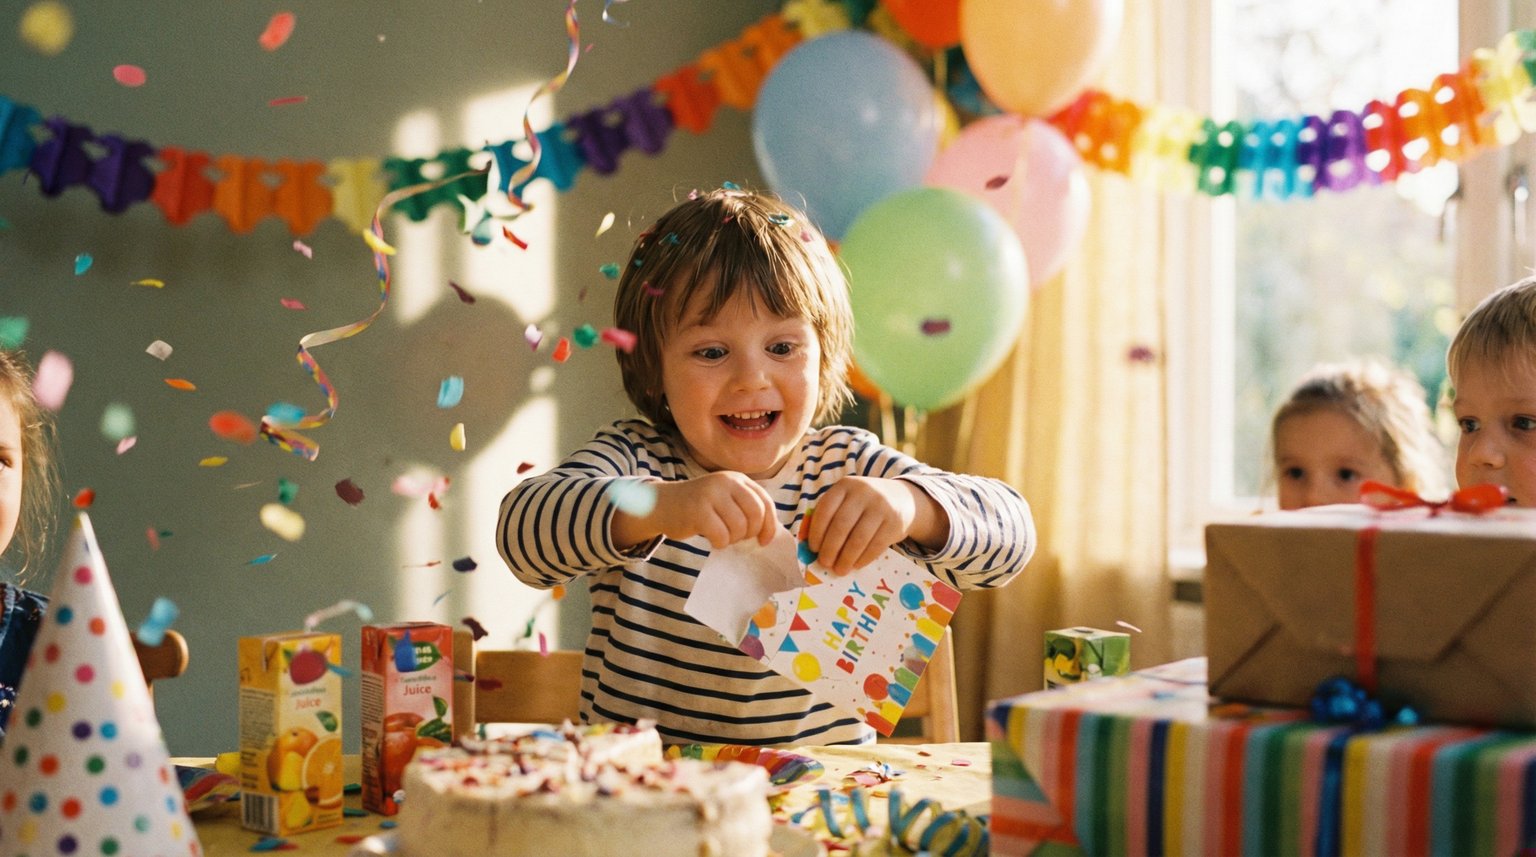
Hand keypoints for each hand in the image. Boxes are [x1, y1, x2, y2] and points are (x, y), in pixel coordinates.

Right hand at [613, 472, 778, 549]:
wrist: (663, 504)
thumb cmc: (699, 506)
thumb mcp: (725, 498)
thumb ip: (745, 508)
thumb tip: (768, 534)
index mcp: (737, 479)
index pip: (765, 502)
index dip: (769, 524)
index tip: (763, 541)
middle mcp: (726, 482)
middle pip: (755, 514)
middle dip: (750, 533)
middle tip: (738, 538)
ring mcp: (711, 494)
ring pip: (739, 527)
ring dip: (732, 539)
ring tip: (722, 536)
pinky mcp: (698, 510)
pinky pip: (721, 536)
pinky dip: (719, 543)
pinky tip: (711, 539)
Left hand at [805, 477, 938, 574]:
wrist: (901, 498)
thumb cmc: (863, 504)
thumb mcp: (846, 501)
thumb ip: (827, 516)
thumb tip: (806, 542)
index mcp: (845, 486)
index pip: (826, 510)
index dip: (817, 532)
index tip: (813, 549)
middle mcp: (863, 492)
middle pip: (841, 525)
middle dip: (830, 548)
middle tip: (825, 563)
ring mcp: (881, 507)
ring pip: (859, 538)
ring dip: (846, 558)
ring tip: (839, 570)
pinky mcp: (894, 523)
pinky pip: (876, 545)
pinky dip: (863, 559)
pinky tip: (855, 565)